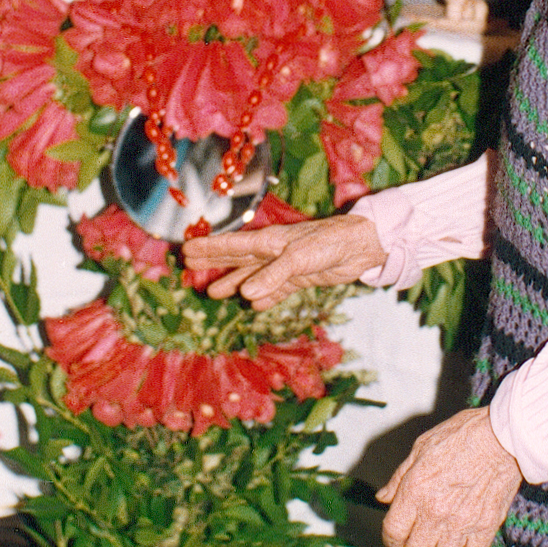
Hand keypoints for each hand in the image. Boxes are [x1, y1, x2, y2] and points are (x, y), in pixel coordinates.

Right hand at [182, 214, 386, 308]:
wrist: (361, 247)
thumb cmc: (330, 243)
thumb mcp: (299, 258)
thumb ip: (273, 276)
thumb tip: (246, 296)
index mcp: (269, 241)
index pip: (232, 245)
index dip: (209, 248)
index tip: (186, 249)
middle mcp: (273, 252)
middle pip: (236, 258)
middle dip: (213, 262)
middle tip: (187, 265)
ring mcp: (285, 266)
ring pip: (252, 275)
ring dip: (233, 283)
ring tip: (212, 293)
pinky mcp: (300, 278)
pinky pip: (275, 290)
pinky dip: (263, 297)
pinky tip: (253, 305)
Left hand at [377, 406, 521, 546]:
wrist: (502, 438)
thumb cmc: (461, 436)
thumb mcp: (421, 448)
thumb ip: (399, 477)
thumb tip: (384, 497)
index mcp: (415, 492)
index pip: (393, 534)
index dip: (391, 540)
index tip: (397, 537)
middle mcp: (436, 513)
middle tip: (418, 543)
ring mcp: (462, 523)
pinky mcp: (486, 527)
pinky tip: (463, 541)